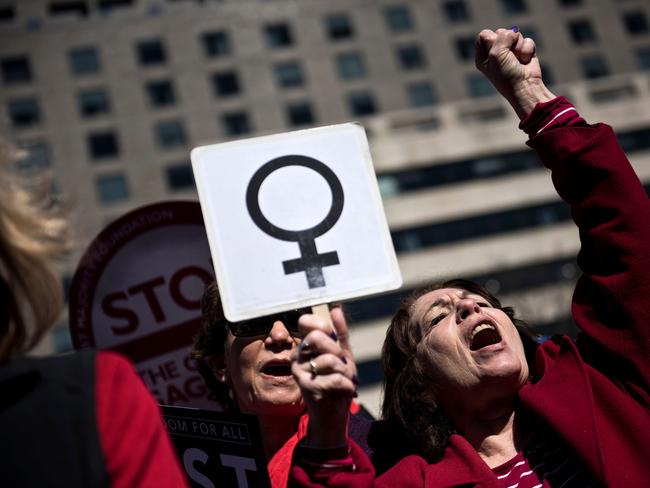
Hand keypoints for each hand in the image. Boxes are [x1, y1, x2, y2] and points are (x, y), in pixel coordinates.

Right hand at [291, 306, 357, 448]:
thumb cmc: (337, 383)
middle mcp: (296, 357)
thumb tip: (335, 308)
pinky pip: (334, 378)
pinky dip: (346, 384)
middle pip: (316, 338)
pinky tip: (345, 390)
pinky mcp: (306, 388)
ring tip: (345, 380)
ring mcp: (299, 373)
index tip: (333, 339)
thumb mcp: (342, 355)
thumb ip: (340, 333)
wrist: (334, 415)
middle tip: (343, 364)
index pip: (306, 321)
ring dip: (345, 371)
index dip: (323, 325)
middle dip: (337, 351)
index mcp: (304, 346)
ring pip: (329, 359)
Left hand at [475, 28, 554, 118]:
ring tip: (518, 60)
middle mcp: (495, 53)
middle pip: (501, 32)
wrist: (525, 86)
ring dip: (519, 47)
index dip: (492, 39)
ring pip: (515, 34)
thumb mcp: (496, 55)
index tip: (496, 52)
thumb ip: (501, 37)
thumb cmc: (507, 75)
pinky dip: (528, 50)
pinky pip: (527, 40)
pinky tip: (525, 61)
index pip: (484, 34)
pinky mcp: (523, 51)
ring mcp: (510, 51)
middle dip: (507, 43)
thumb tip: (514, 31)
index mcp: (483, 56)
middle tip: (509, 58)